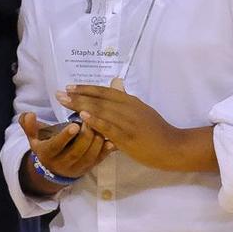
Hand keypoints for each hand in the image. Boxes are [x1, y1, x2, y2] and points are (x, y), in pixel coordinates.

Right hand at [19, 109, 111, 181]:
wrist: (53, 169)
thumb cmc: (45, 146)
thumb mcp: (34, 137)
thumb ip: (29, 125)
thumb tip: (28, 114)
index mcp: (47, 153)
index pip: (56, 146)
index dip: (65, 136)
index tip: (74, 124)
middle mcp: (62, 163)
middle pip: (76, 151)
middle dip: (85, 136)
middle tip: (91, 120)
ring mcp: (77, 167)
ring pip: (89, 156)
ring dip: (96, 141)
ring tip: (101, 126)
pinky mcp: (89, 168)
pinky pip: (99, 161)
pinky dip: (106, 151)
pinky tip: (111, 140)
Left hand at [59, 78, 213, 171]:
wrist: (172, 147)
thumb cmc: (156, 130)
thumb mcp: (141, 110)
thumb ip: (126, 100)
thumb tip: (115, 84)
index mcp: (131, 102)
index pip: (105, 92)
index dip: (86, 88)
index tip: (70, 87)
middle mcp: (128, 108)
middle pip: (100, 99)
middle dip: (78, 95)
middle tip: (59, 93)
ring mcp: (128, 122)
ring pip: (102, 111)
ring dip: (81, 105)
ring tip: (64, 102)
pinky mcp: (128, 137)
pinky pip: (110, 127)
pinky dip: (96, 120)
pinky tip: (83, 116)